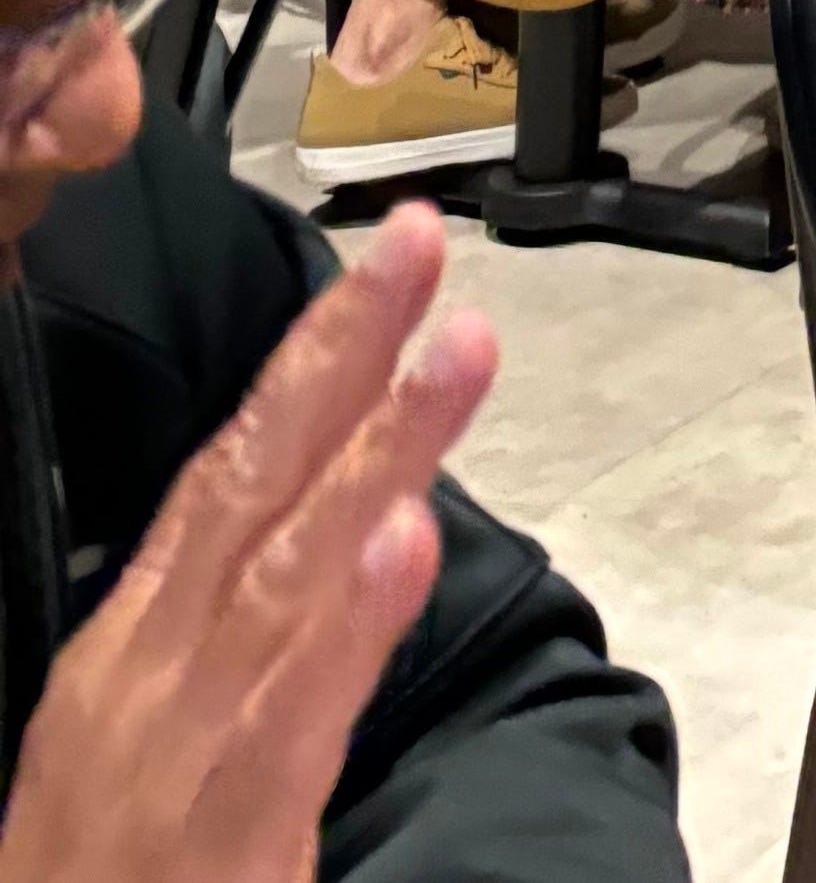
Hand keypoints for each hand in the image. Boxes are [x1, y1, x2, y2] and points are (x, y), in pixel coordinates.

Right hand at [0, 205, 493, 882]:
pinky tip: (403, 543)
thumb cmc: (110, 861)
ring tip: (456, 349)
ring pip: (299, 567)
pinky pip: (299, 710)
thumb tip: (361, 521)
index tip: (388, 260)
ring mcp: (195, 736)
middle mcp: (162, 665)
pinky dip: (352, 622)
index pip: (232, 464)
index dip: (310, 355)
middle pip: (263, 478)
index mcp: (141, 634)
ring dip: (383, 451)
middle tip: (425, 244)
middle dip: (345, 352)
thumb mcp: (152, 717)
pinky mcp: (235, 823)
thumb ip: (239, 616)